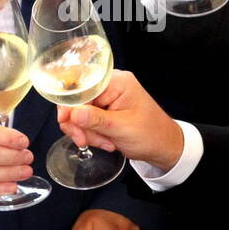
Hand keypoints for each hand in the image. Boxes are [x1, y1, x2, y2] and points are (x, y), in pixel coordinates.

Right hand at [57, 70, 182, 170]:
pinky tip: (107, 141)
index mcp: (117, 82)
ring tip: (106, 143)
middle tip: (85, 140)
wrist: (164, 147)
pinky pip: (86, 121)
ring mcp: (106, 99)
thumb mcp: (123, 128)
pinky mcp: (104, 111)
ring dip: (88, 132)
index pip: (82, 86)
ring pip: (79, 114)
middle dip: (80, 124)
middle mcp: (109, 86)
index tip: (65, 121)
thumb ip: (96, 120)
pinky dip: (92, 134)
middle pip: (77, 101)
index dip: (70, 104)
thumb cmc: (152, 134)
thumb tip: (73, 113)